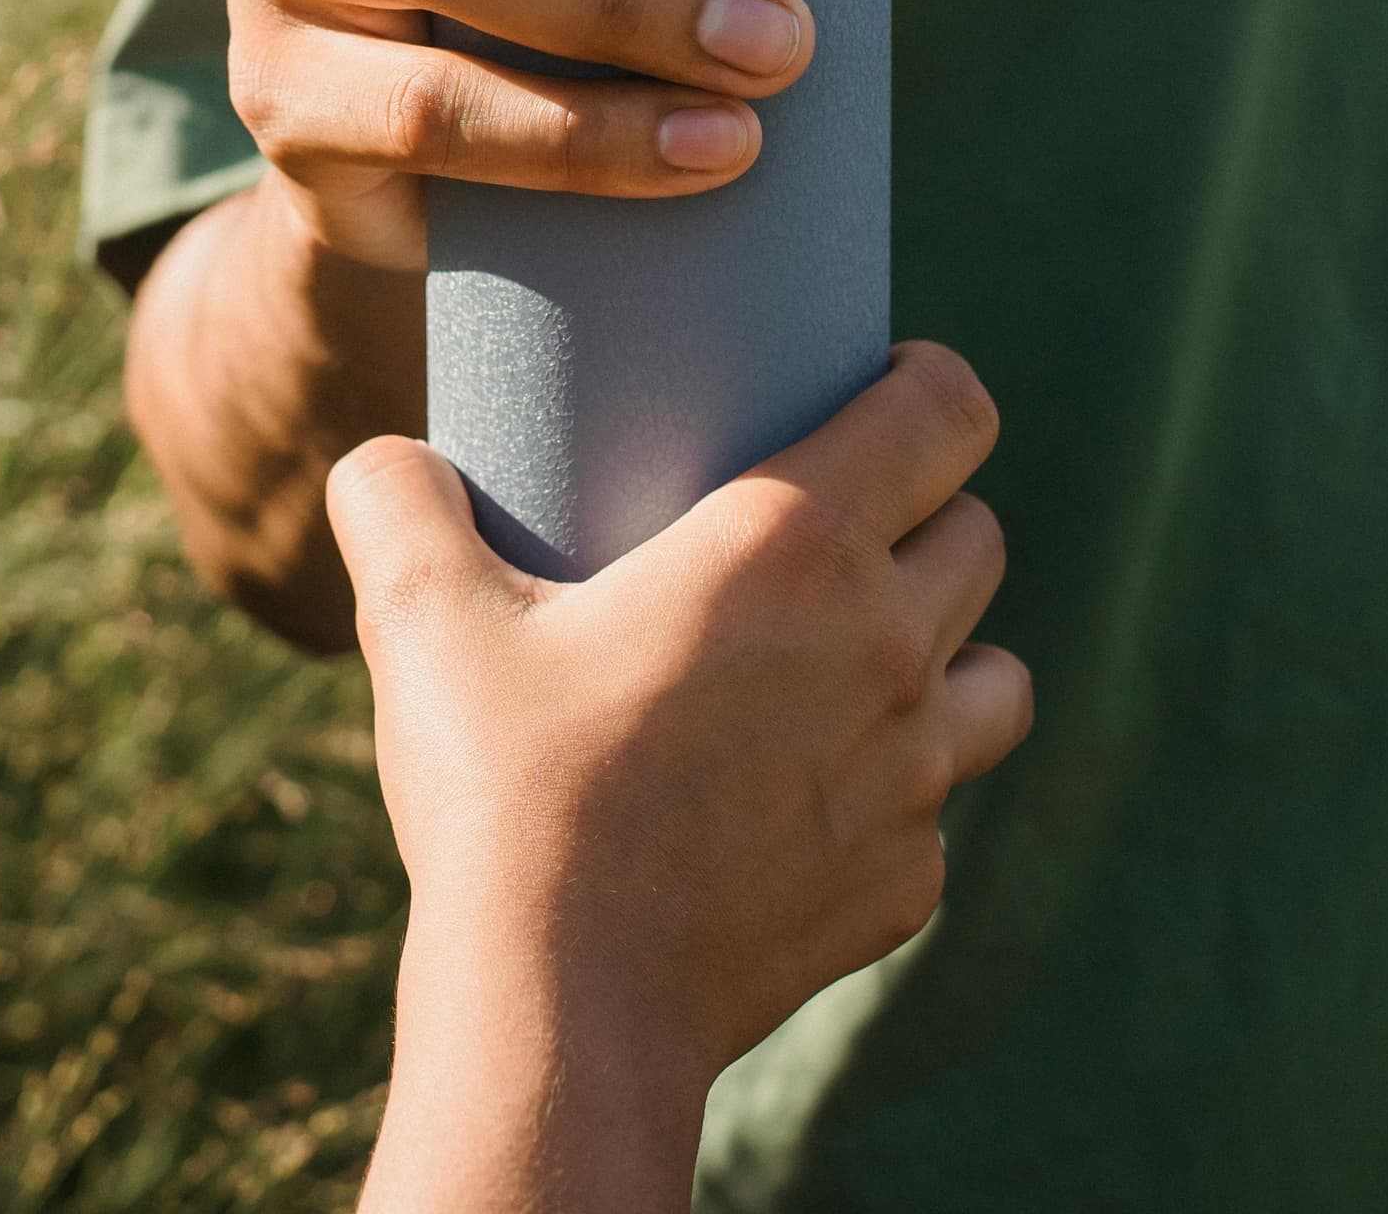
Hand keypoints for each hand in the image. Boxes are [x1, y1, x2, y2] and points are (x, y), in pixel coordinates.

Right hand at [338, 345, 1034, 1211]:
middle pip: (981, 536)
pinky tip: (806, 802)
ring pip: (1001, 678)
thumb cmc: (504, 792)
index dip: (929, 384)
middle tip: (839, 530)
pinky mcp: (907, 882)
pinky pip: (937, 812)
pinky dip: (892, 796)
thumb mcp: (420, 619)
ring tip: (862, 663)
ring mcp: (915, 775)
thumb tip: (386, 459)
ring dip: (950, 655)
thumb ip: (396, 503)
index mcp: (795, 544)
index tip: (878, 387)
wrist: (562, 1004)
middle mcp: (887, 646)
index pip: (948, 412)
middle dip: (929, 516)